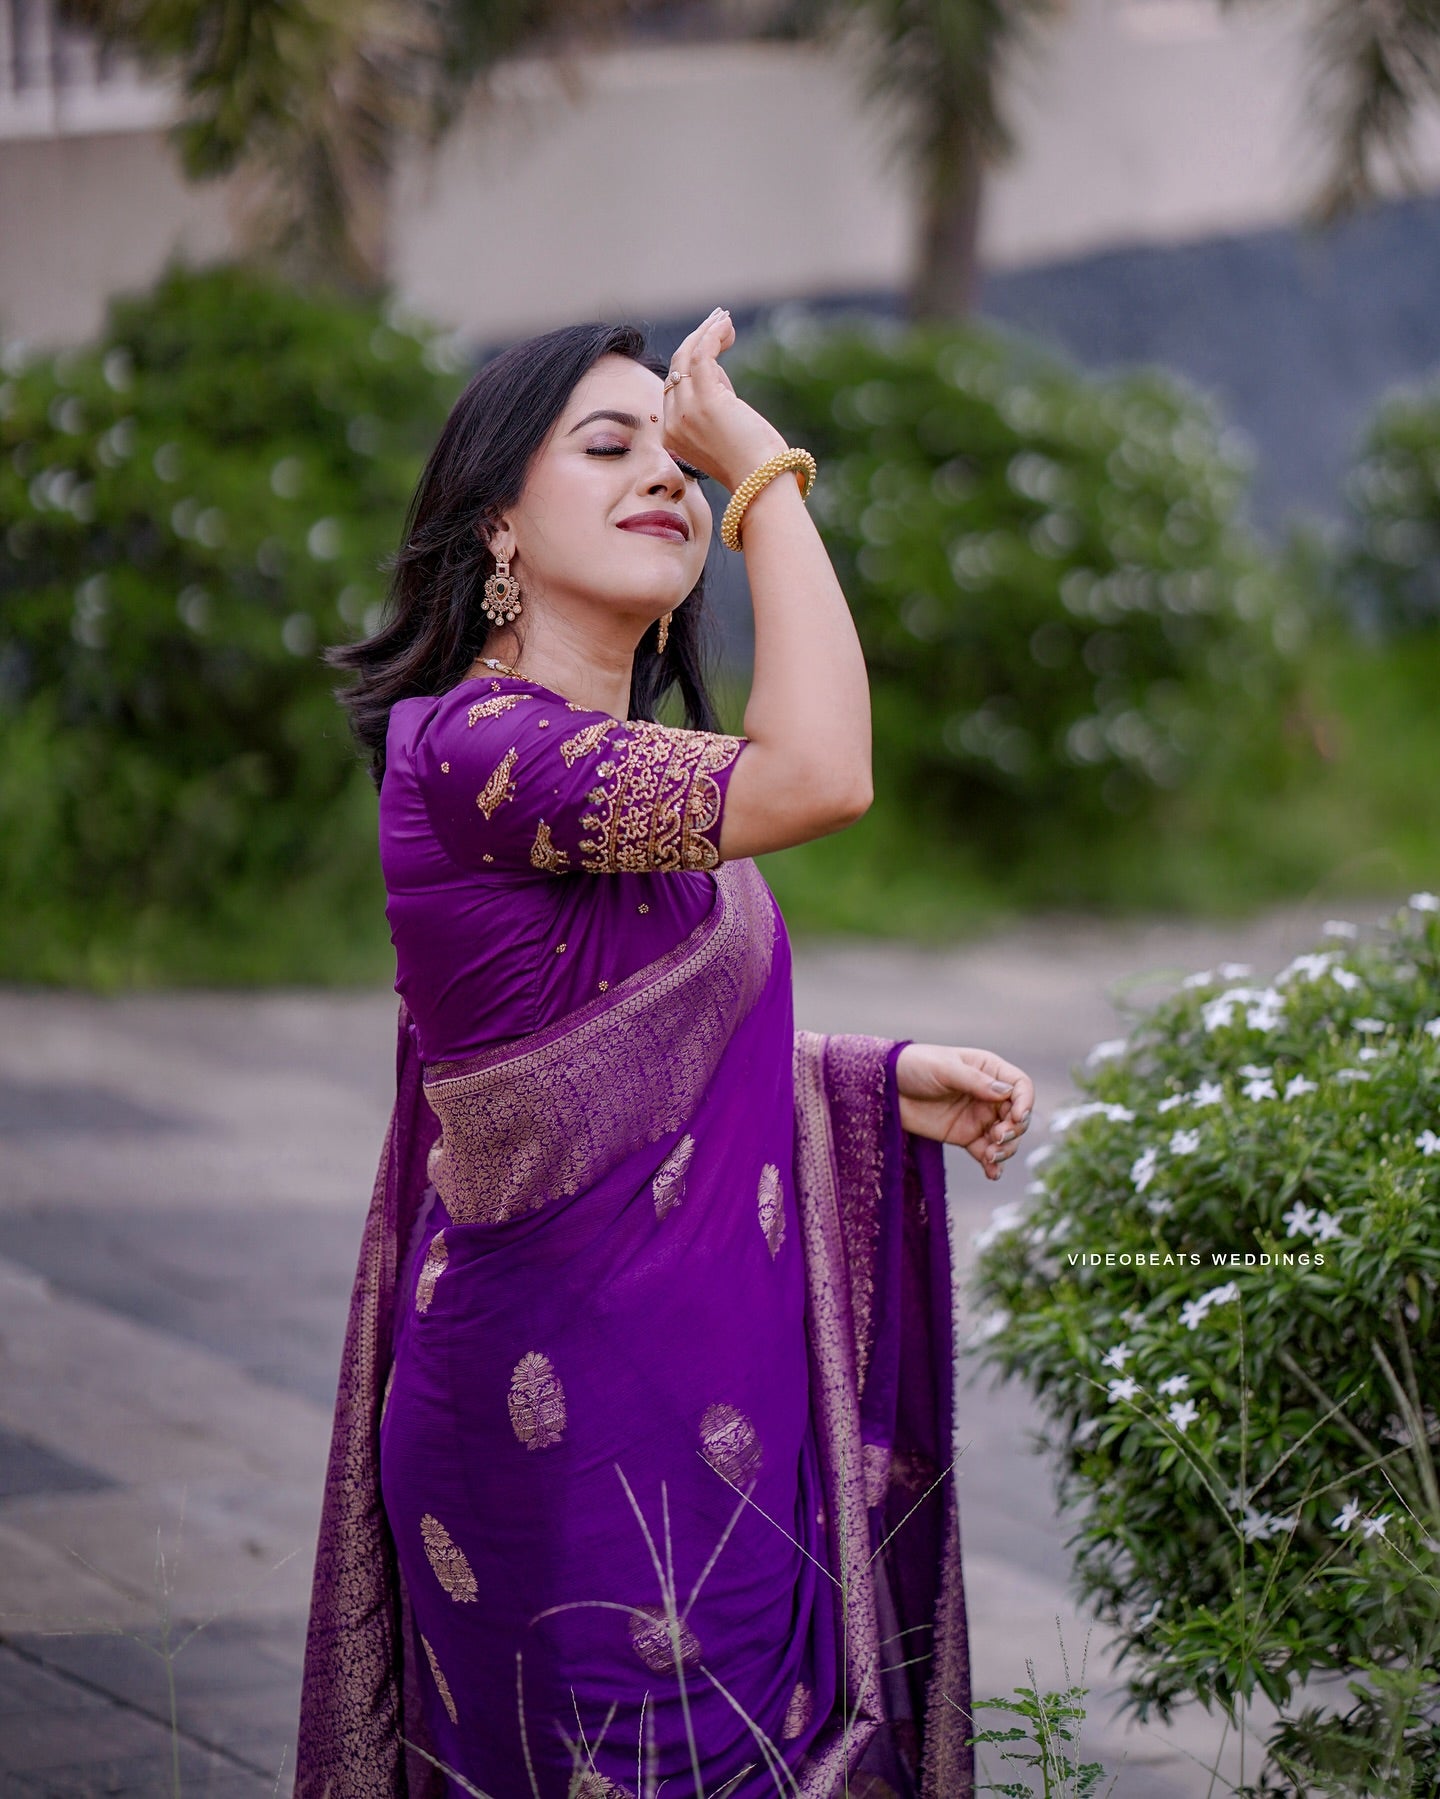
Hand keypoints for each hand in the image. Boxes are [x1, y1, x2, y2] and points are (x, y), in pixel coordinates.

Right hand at [662, 307, 786, 492]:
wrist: (761, 483)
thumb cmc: (753, 466)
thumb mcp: (724, 434)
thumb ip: (714, 407)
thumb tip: (718, 373)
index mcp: (672, 435)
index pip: (675, 387)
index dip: (694, 363)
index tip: (715, 345)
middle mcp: (672, 423)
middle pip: (676, 368)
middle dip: (698, 341)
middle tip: (719, 323)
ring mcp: (686, 411)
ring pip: (686, 357)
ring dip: (706, 333)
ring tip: (725, 320)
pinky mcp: (706, 399)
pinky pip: (702, 355)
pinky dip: (712, 335)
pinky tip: (725, 325)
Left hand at [894, 1042, 1034, 1181]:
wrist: (885, 1088)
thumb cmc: (915, 1067)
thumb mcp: (944, 1069)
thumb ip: (975, 1082)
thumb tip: (1007, 1093)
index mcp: (989, 1070)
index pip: (1020, 1086)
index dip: (1025, 1103)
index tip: (1017, 1117)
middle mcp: (989, 1095)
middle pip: (1017, 1116)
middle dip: (1014, 1130)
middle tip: (998, 1137)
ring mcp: (979, 1117)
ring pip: (1006, 1138)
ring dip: (1005, 1150)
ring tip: (990, 1156)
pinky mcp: (966, 1137)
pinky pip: (986, 1153)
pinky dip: (993, 1165)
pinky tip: (992, 1173)